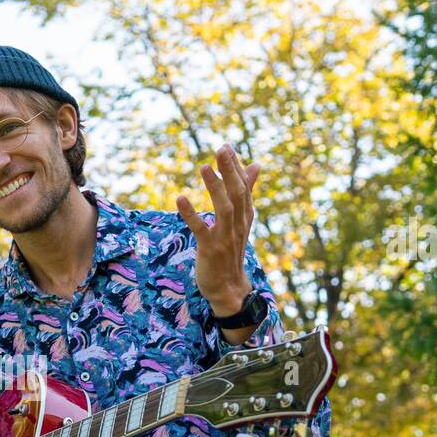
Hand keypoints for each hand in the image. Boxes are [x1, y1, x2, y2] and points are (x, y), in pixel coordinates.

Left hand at [175, 144, 260, 314]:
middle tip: (221, 149)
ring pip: (224, 209)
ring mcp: (225, 238)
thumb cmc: (231, 251)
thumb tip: (256, 165)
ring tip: (204, 167)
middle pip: (237, 194)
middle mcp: (238, 225)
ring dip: (215, 188)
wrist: (229, 289)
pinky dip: (190, 214)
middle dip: (230, 171)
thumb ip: (246, 193)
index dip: (236, 168)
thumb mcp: (240, 221)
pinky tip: (180, 199)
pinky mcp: (210, 249)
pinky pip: (200, 229)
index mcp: (244, 217)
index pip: (244, 188)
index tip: (227, 147)